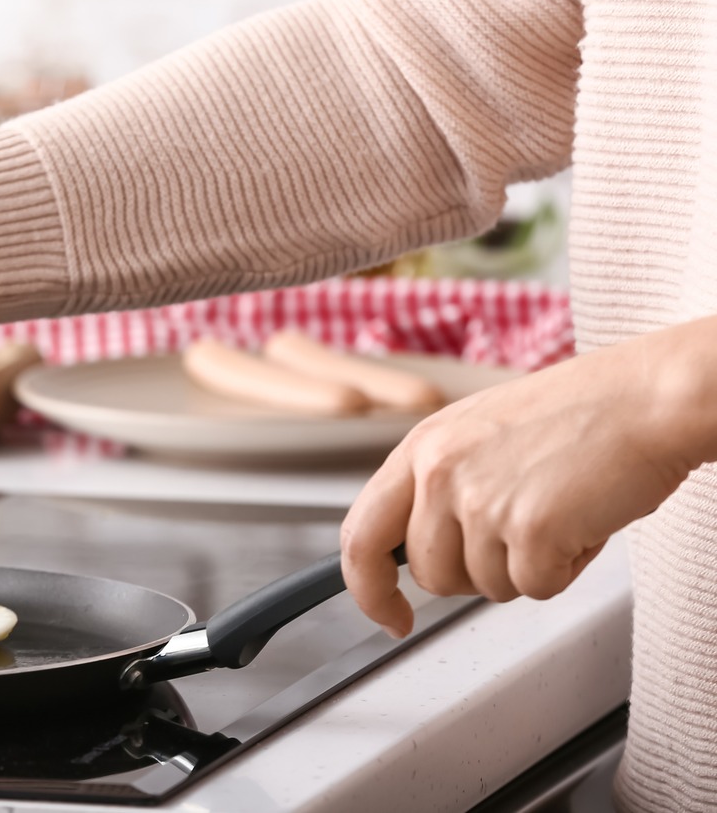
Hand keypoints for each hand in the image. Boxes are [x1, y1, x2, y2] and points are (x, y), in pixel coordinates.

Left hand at [340, 318, 716, 637]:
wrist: (649, 397)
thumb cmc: (581, 414)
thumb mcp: (479, 435)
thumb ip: (440, 487)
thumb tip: (421, 552)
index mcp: (422, 448)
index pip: (361, 535)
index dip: (367, 588)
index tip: (388, 614)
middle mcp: (440, 473)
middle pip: (430, 574)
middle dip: (474, 573)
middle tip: (520, 535)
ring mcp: (481, 501)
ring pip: (484, 586)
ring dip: (526, 566)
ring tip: (557, 511)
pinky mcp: (530, 529)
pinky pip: (536, 587)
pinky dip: (565, 569)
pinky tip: (580, 521)